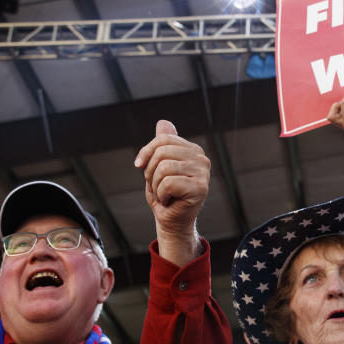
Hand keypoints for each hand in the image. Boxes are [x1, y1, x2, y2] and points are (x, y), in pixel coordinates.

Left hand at [134, 121, 209, 265]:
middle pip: (162, 152)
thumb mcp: (158, 166)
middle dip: (150, 171)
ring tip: (164, 194)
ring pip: (163, 168)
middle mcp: (201, 159)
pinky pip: (168, 183)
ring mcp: (203, 173)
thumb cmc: (164, 195)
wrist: (171, 222)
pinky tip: (170, 201)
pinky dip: (162, 195)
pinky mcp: (200, 188)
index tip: (139, 166)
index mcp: (192, 150)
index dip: (146, 152)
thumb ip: (162, 144)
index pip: (163, 139)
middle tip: (157, 186)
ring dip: (156, 185)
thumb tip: (164, 122)